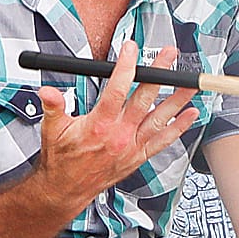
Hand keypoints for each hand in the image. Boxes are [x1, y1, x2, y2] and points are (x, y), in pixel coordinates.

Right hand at [33, 42, 197, 216]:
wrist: (67, 189)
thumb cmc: (61, 159)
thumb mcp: (52, 129)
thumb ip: (53, 107)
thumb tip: (47, 91)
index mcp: (99, 125)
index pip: (116, 90)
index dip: (126, 67)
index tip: (131, 48)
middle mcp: (119, 136)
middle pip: (144, 99)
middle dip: (159, 74)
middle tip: (170, 55)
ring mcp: (132, 147)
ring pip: (159, 119)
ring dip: (177, 100)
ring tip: (191, 84)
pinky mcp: (138, 157)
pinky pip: (162, 141)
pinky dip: (178, 128)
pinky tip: (191, 115)